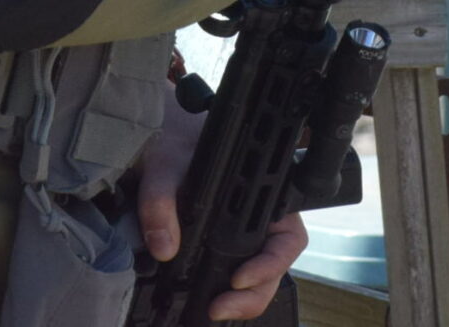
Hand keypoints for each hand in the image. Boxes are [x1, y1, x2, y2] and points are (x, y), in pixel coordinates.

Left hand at [138, 93, 308, 320]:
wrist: (160, 139)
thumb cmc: (174, 144)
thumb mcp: (164, 166)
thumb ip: (160, 202)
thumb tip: (164, 249)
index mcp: (263, 193)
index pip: (288, 238)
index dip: (270, 264)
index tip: (238, 278)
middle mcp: (260, 217)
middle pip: (275, 266)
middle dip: (254, 294)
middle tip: (220, 307)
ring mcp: (244, 233)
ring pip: (259, 276)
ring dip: (242, 299)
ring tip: (214, 310)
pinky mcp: (224, 245)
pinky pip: (235, 273)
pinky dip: (225, 291)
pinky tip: (206, 298)